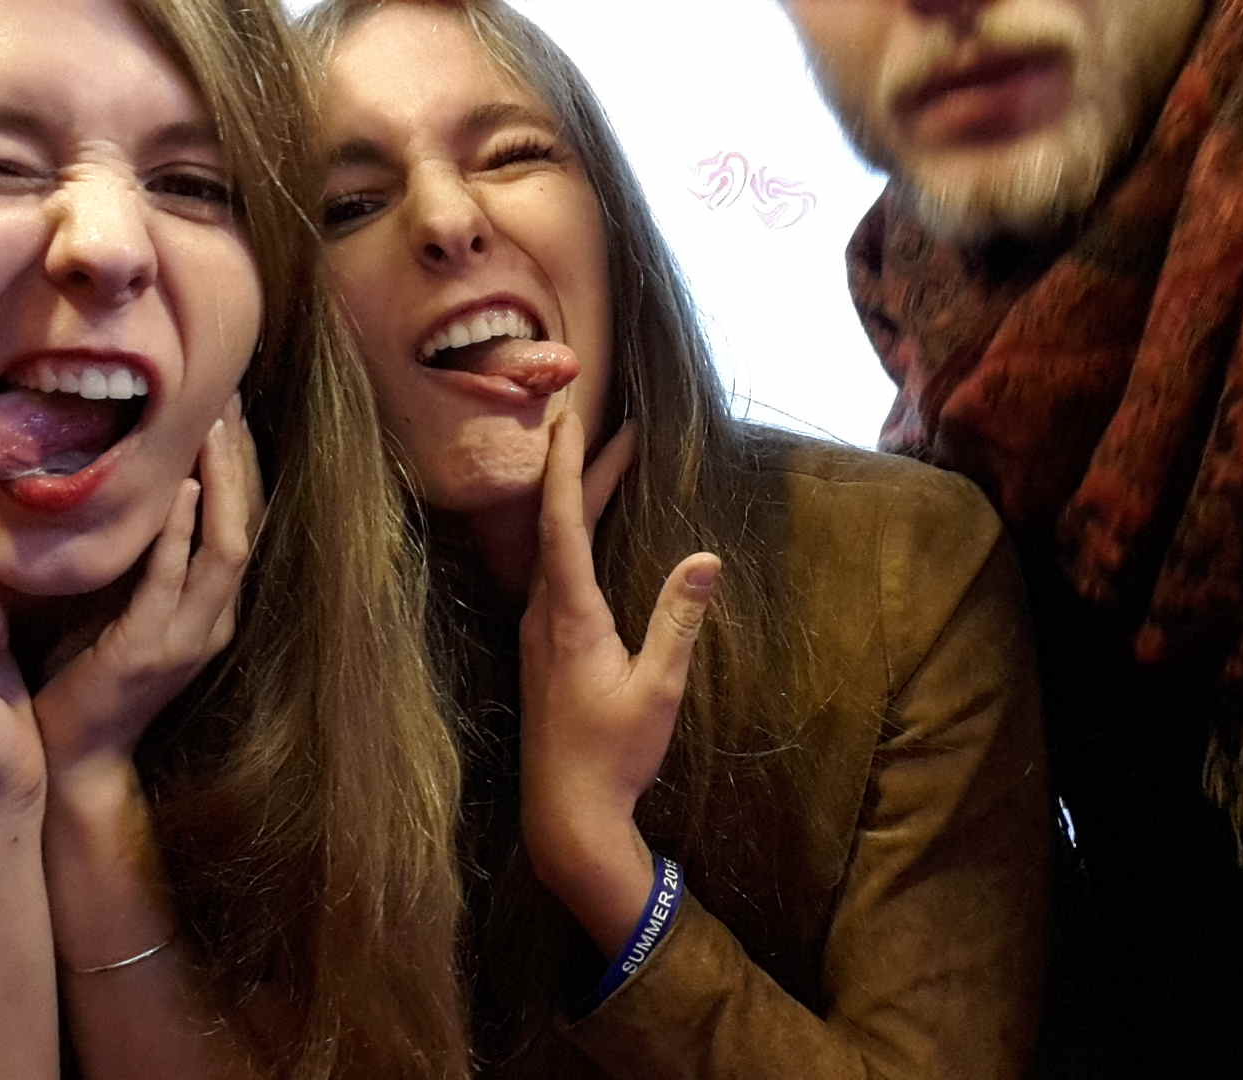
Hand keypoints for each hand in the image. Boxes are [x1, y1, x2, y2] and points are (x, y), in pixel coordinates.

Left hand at [32, 392, 262, 784]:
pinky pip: (173, 580)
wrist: (70, 757)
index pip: (240, 519)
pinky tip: (177, 487)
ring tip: (214, 424)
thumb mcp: (113, 600)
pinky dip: (178, 532)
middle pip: (245, 522)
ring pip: (226, 545)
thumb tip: (109, 475)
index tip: (227, 404)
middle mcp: (214, 618)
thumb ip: (128, 551)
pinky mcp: (149, 650)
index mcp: (210, 606)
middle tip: (229, 394)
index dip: (240, 462)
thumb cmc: (81, 675)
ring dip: (222, 481)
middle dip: (240, 457)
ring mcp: (188, 637)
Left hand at [517, 414, 719, 949]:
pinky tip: (594, 533)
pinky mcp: (544, 648)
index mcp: (569, 617)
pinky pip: (555, 572)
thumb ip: (679, 622)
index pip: (563, 523)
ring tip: (612, 462)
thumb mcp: (659, 689)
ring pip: (554, 547)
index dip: (568, 466)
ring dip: (580, 500)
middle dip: (583, 469)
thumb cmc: (613, 757)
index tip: (571, 418)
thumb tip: (705, 559)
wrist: (566, 816)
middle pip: (558, 524)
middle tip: (608, 422)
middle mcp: (543, 615)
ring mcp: (538, 632)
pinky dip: (575, 535)